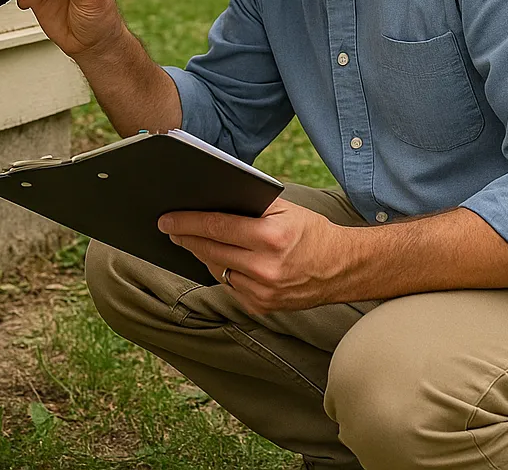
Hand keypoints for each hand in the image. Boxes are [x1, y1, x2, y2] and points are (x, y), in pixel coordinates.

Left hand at [158, 198, 360, 314]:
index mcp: (270, 237)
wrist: (341, 268)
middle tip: (169, 227)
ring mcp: (263, 292)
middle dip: (186, 237)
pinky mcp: (262, 307)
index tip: (167, 219)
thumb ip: (250, 205)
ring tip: (190, 240)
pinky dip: (223, 271)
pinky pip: (230, 286)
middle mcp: (265, 268)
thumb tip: (210, 200)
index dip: (187, 222)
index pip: (217, 227)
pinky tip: (218, 258)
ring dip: (202, 254)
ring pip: (217, 270)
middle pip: (211, 250)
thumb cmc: (310, 231)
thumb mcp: (284, 208)